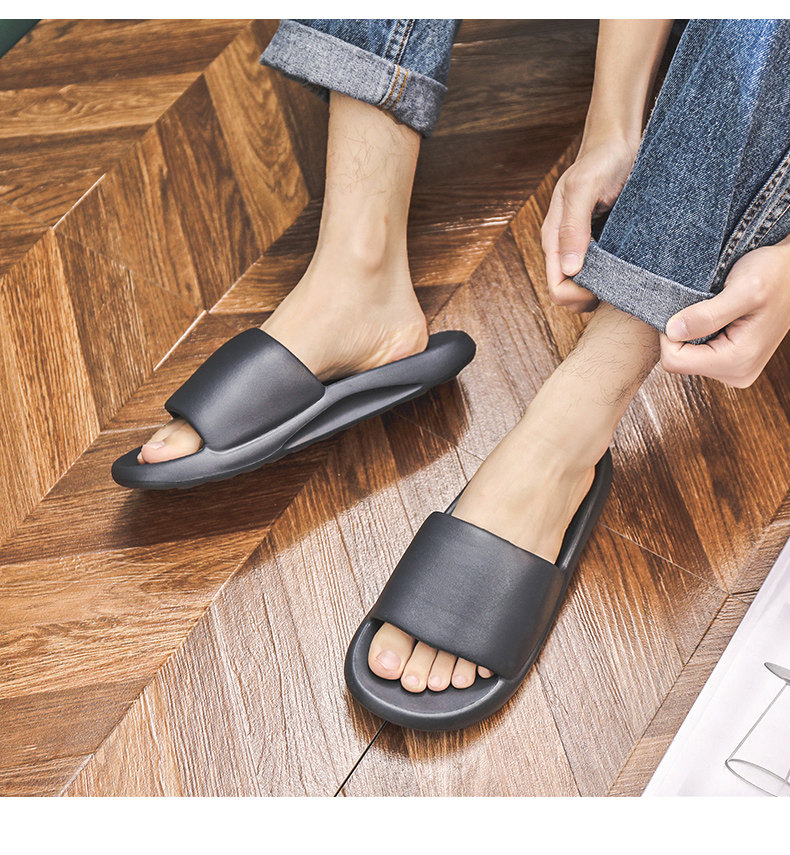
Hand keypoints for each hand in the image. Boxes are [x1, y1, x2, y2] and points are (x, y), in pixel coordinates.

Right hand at [542, 136, 638, 312]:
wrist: (620, 142)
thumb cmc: (601, 159)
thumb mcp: (584, 188)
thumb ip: (573, 227)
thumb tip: (570, 268)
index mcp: (554, 239)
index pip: (557, 288)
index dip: (577, 296)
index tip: (604, 285)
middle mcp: (567, 249)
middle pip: (571, 295)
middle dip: (592, 298)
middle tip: (621, 285)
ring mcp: (585, 249)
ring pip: (588, 288)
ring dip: (606, 289)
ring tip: (629, 276)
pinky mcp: (604, 246)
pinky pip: (606, 274)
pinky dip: (617, 277)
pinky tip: (632, 268)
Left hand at [660, 238, 789, 386]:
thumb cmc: (775, 274)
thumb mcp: (744, 288)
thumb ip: (707, 314)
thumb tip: (672, 331)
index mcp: (737, 361)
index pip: (674, 361)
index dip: (670, 333)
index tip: (685, 307)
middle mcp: (735, 373)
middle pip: (678, 361)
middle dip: (682, 332)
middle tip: (702, 306)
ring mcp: (733, 370)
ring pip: (685, 357)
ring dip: (691, 331)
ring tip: (714, 310)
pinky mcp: (729, 362)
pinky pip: (696, 353)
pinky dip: (698, 333)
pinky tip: (715, 317)